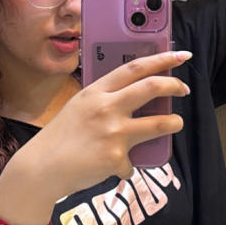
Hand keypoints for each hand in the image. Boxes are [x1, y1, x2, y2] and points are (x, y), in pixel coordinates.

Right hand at [18, 49, 191, 196]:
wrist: (42, 168)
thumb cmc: (60, 138)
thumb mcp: (78, 107)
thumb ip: (103, 99)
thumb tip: (134, 96)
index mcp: (96, 91)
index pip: (134, 68)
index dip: (161, 59)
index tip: (179, 56)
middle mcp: (106, 108)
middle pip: (152, 88)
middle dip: (174, 86)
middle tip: (184, 88)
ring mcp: (113, 133)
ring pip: (160, 123)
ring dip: (174, 123)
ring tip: (175, 124)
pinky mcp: (116, 158)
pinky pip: (134, 162)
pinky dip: (128, 166)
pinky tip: (115, 167)